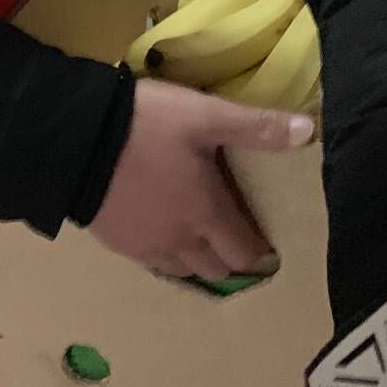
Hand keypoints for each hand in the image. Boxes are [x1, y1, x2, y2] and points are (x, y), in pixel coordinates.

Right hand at [88, 79, 314, 280]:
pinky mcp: (116, 242)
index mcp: (207, 212)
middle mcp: (180, 238)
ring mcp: (145, 245)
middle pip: (214, 268)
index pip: (242, 250)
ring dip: (196, 261)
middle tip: (237, 246)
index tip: (267, 251)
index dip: (258, 253)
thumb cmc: (146, 126)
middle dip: (230, 260)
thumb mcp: (205, 115)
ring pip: (182, 270)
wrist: (77, 141)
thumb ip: (255, 126)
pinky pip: (150, 262)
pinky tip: (160, 236)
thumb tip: (308, 131)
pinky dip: (164, 255)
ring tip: (200, 244)